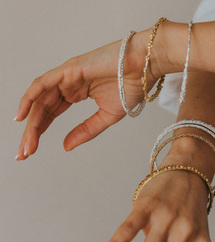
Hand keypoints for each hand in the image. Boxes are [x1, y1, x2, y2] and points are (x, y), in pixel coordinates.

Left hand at [14, 31, 156, 159]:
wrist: (145, 67)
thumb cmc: (131, 87)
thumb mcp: (106, 117)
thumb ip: (85, 131)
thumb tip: (65, 146)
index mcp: (75, 94)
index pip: (51, 115)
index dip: (39, 132)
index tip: (31, 151)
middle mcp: (67, 85)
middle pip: (42, 110)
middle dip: (32, 133)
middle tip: (24, 154)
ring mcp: (66, 77)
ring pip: (40, 101)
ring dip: (31, 123)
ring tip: (26, 145)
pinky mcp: (69, 69)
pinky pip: (43, 84)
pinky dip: (29, 98)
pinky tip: (21, 116)